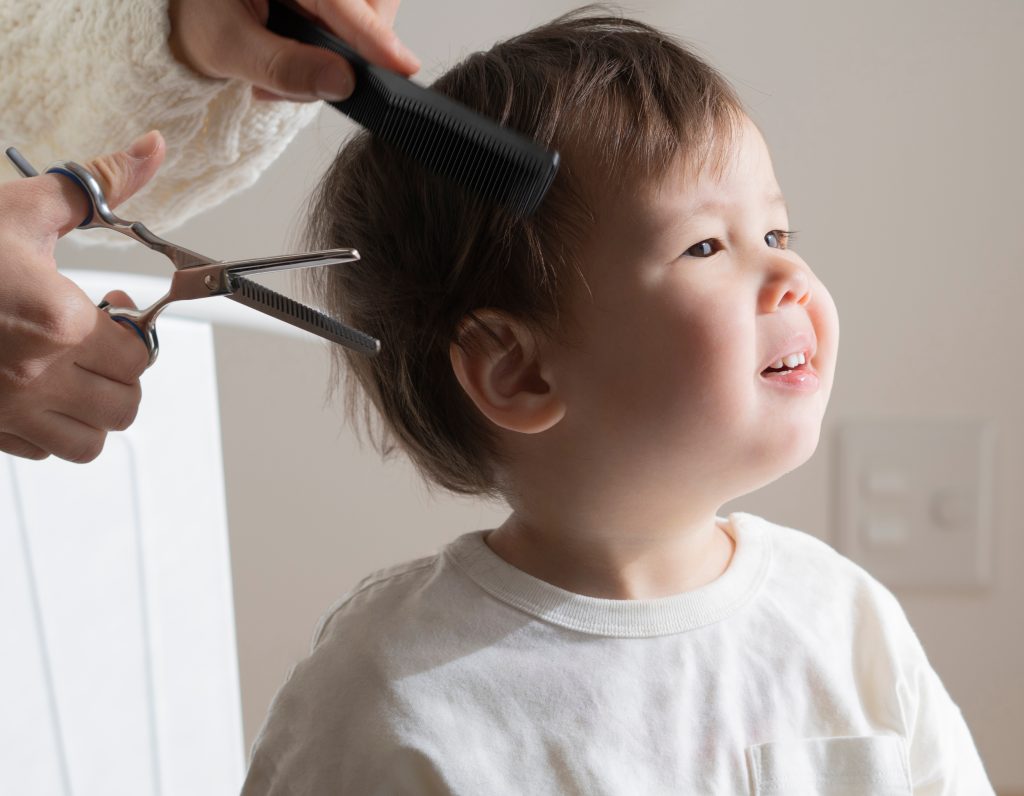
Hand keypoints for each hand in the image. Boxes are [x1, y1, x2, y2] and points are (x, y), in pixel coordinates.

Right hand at [0, 131, 164, 462]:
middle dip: (122, 372)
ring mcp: (4, 410)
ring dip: (93, 412)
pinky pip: (39, 451)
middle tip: (100, 340)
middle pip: (124, 404)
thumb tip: (151, 149)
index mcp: (57, 324)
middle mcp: (35, 376)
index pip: (141, 354)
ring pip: (88, 443)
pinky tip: (34, 389)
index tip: (115, 305)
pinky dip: (49, 429)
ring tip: (76, 373)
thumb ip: (97, 186)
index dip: (137, 330)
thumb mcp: (19, 209)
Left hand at [168, 0, 419, 102]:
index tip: (403, 65)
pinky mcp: (334, 0)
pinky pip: (357, 26)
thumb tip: (342, 85)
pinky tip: (294, 62)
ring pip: (366, 21)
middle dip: (346, 57)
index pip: (340, 1)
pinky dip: (334, 55)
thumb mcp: (229, 47)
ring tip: (279, 80)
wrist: (195, 10)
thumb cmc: (203, 17)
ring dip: (337, 61)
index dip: (373, 36)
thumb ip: (285, 68)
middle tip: (287, 88)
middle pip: (366, 8)